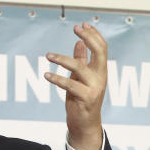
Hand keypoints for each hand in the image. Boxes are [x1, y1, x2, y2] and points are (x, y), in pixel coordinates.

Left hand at [45, 22, 107, 149]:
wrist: (85, 124)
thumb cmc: (82, 100)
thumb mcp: (81, 77)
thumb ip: (82, 60)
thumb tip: (79, 42)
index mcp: (100, 71)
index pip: (102, 47)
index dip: (94, 34)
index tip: (82, 25)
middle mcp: (100, 77)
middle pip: (100, 51)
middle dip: (89, 37)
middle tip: (76, 28)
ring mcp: (94, 88)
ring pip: (79, 67)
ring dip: (62, 59)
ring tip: (48, 55)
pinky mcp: (86, 98)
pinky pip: (70, 85)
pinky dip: (57, 79)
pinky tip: (47, 75)